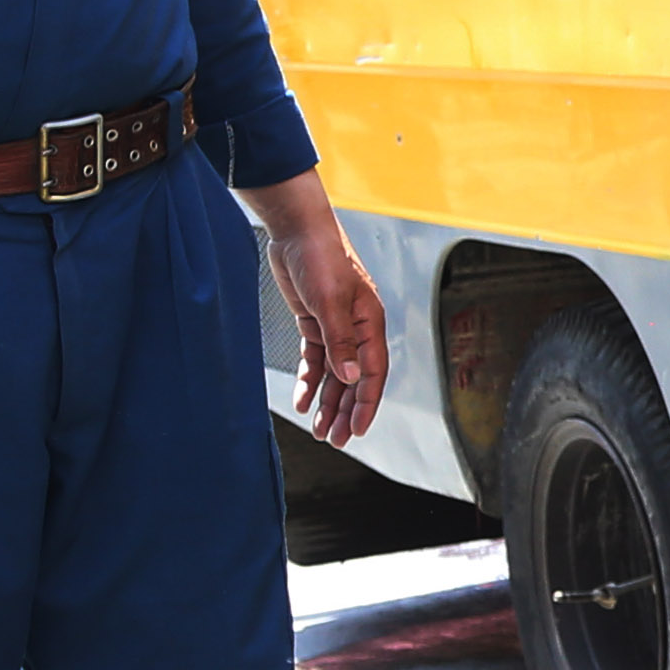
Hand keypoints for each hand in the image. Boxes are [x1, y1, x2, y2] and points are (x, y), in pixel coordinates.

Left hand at [245, 172, 387, 446]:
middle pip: (355, 379)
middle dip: (346, 411)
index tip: (358, 430)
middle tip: (336, 440)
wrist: (297, 230)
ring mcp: (336, 326)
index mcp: (370, 323)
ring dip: (328, 401)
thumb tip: (351, 378)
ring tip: (320, 430)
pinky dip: (311, 381)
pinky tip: (304, 400)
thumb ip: (340, 341)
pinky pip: (316, 359)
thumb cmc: (321, 257)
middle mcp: (357, 328)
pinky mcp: (316, 321)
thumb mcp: (330, 301)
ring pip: (336, 373)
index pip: (373, 372)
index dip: (367, 404)